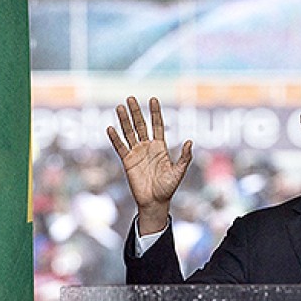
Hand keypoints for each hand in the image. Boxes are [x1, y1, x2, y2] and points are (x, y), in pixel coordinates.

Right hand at [107, 96, 192, 234]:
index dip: (155, 112)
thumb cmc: (168, 187)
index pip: (156, 125)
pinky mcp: (127, 162)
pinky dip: (115, 138)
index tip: (152, 99)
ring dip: (124, 121)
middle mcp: (147, 147)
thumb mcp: (179, 171)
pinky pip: (120, 148)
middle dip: (136, 112)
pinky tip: (110, 128)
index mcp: (160, 147)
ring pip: (129, 133)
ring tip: (119, 107)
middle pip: (141, 125)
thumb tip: (189, 141)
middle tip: (130, 97)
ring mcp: (136, 153)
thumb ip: (185, 157)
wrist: (155, 202)